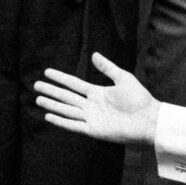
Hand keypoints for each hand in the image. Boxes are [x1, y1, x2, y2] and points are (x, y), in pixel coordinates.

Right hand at [34, 52, 159, 145]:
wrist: (149, 120)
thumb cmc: (140, 100)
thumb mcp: (123, 78)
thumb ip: (107, 68)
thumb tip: (94, 54)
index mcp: (97, 93)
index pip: (73, 84)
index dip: (60, 78)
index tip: (47, 71)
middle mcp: (91, 106)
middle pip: (66, 97)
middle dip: (51, 91)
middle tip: (35, 85)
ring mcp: (91, 118)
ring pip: (66, 110)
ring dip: (52, 105)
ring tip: (38, 99)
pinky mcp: (94, 130)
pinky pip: (73, 125)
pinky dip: (61, 121)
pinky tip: (49, 116)